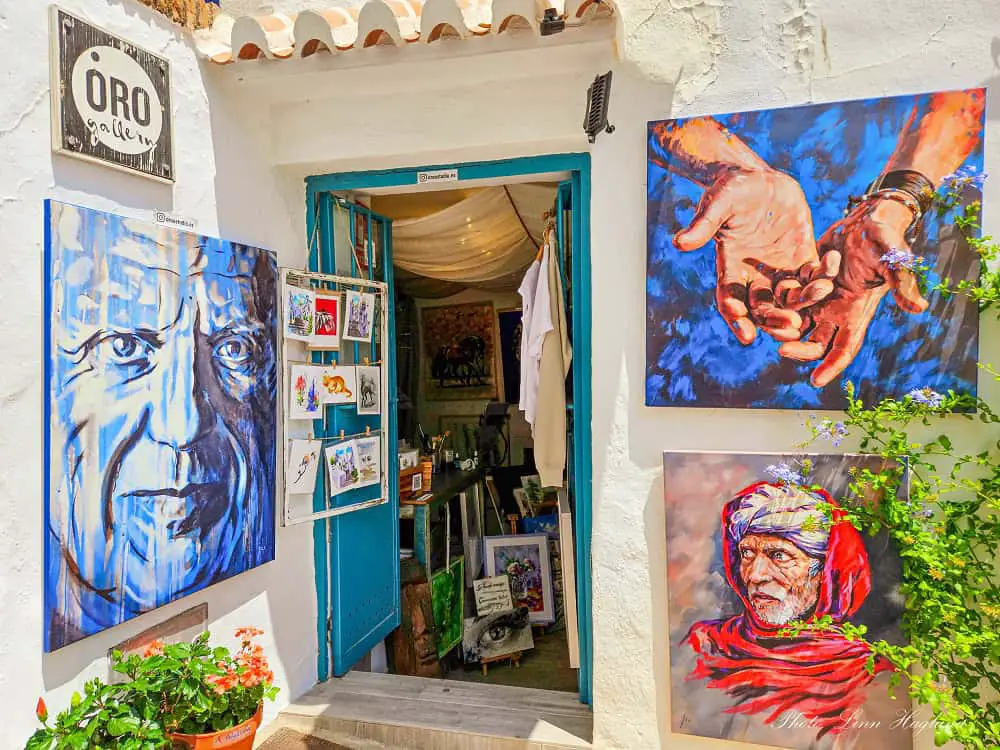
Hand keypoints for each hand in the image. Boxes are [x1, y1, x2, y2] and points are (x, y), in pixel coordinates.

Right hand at [675, 166, 835, 343]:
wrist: (756, 180)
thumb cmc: (730, 192)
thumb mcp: (716, 205)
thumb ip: (703, 225)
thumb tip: (679, 243)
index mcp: (730, 269)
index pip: (730, 301)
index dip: (737, 319)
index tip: (746, 336)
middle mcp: (755, 276)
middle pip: (764, 309)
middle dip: (776, 320)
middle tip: (791, 326)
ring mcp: (780, 270)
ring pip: (792, 298)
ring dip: (806, 300)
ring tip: (820, 291)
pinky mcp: (802, 257)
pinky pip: (815, 273)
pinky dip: (824, 273)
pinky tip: (832, 263)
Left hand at [779, 197, 928, 386]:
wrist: (866, 219)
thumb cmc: (885, 240)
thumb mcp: (893, 260)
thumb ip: (902, 283)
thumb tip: (919, 308)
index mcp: (856, 314)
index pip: (843, 349)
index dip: (831, 367)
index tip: (815, 382)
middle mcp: (835, 312)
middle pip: (814, 343)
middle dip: (799, 349)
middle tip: (781, 348)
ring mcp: (818, 299)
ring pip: (794, 323)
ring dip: (782, 327)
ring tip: (766, 326)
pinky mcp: (803, 283)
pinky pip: (785, 299)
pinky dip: (777, 302)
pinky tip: (764, 300)